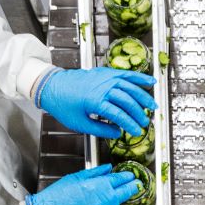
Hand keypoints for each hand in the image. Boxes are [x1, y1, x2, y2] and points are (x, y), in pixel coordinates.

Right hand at [20, 164, 140, 204]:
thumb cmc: (56, 198)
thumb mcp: (75, 178)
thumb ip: (95, 173)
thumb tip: (108, 168)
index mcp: (100, 185)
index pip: (120, 180)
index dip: (128, 178)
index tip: (132, 178)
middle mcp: (106, 201)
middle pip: (125, 194)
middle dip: (131, 189)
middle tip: (134, 187)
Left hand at [35, 66, 156, 138]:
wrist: (52, 86)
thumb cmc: (63, 105)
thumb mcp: (79, 124)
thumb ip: (100, 129)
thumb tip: (117, 132)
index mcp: (96, 101)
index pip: (119, 115)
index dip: (130, 125)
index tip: (137, 132)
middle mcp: (103, 87)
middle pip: (127, 101)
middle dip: (138, 113)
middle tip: (144, 122)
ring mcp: (105, 78)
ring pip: (130, 87)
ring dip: (143, 96)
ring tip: (152, 106)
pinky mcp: (105, 72)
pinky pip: (125, 74)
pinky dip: (139, 77)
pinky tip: (150, 81)